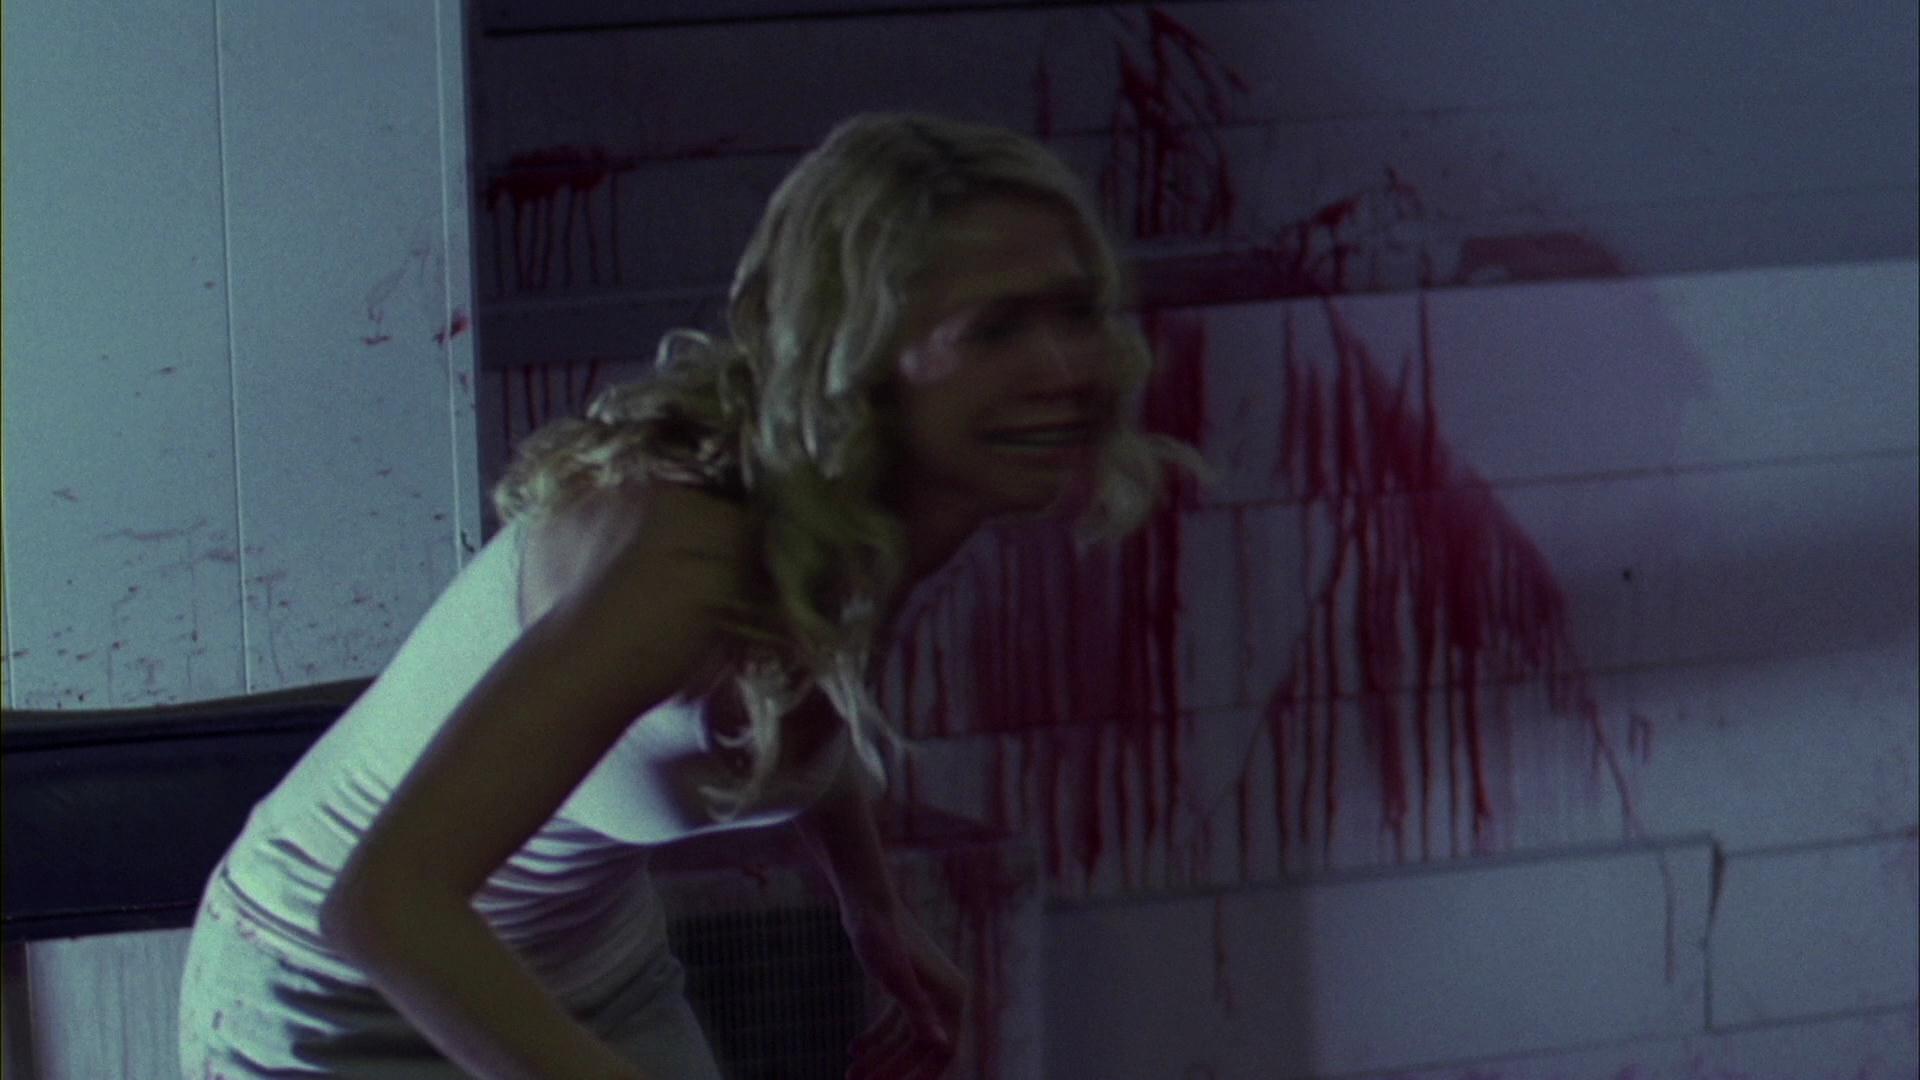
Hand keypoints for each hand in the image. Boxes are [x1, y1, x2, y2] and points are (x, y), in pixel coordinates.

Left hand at [843, 905, 968, 1079]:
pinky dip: (876, 1037)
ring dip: (881, 1058)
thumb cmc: (879, 936)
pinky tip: (854, 1050)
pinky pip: (895, 1022)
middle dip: (893, 1070)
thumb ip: (918, 1011)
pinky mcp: (906, 984)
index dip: (922, 1076)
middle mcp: (945, 994)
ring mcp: (926, 990)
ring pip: (905, 1037)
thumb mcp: (894, 977)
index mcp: (951, 995)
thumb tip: (941, 1045)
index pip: (944, 1050)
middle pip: (922, 1047)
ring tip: (851, 1075)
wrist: (865, 901)